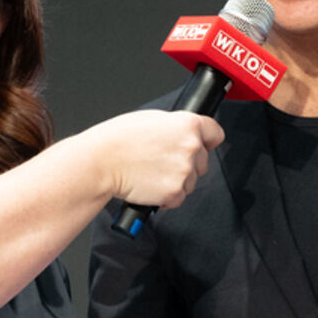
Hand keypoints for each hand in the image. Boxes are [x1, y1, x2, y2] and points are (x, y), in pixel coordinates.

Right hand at [89, 110, 224, 209]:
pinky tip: (150, 185)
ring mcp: (184, 171)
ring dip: (176, 181)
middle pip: (204, 162)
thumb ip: (176, 127)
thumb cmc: (118, 139)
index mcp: (188, 124)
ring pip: (191, 181)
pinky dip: (166, 197)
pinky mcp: (174, 192)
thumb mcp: (152, 119)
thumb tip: (185, 134)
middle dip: (188, 164)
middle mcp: (191, 147)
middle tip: (161, 161)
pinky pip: (178, 198)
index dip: (207, 140)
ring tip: (151, 172)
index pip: (215, 133)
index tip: (204, 145)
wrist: (101, 162)